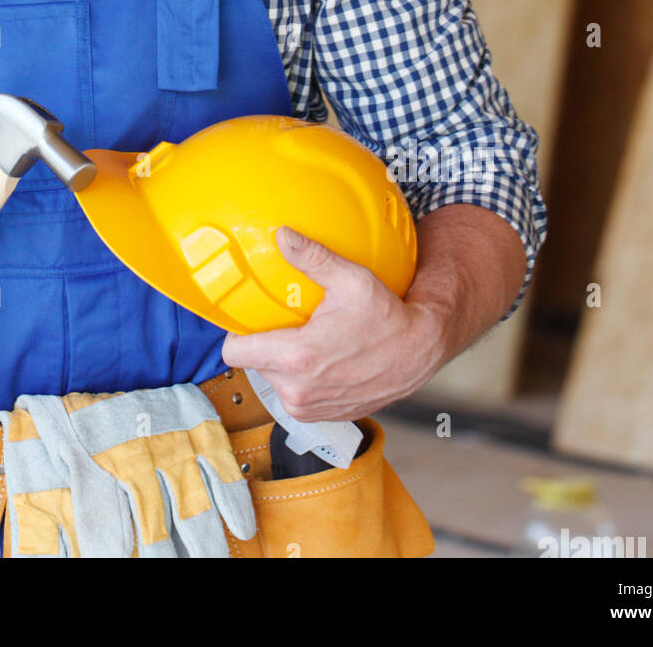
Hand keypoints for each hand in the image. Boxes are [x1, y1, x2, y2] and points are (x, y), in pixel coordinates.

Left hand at [220, 227, 444, 422]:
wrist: (418, 353)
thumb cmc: (388, 318)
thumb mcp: (351, 280)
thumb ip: (312, 258)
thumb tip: (283, 236)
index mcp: (297, 359)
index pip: (235, 353)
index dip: (237, 334)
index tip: (247, 319)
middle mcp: (298, 391)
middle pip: (254, 364)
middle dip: (264, 344)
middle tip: (284, 323)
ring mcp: (310, 408)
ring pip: (274, 380)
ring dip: (282, 363)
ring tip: (304, 339)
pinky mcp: (323, 416)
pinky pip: (295, 394)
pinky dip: (302, 379)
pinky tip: (320, 359)